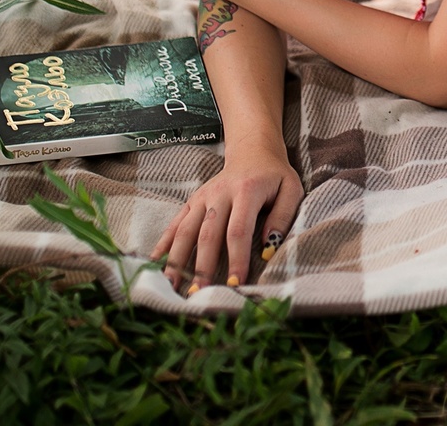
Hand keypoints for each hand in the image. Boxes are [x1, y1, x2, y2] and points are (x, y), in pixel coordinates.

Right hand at [150, 143, 302, 291]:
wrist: (253, 151)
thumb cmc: (274, 176)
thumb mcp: (291, 190)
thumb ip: (283, 216)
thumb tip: (268, 247)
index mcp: (246, 191)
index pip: (238, 230)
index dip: (236, 259)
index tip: (236, 284)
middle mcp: (219, 194)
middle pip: (208, 234)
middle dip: (203, 267)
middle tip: (200, 294)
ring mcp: (202, 197)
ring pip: (186, 231)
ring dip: (177, 259)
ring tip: (171, 286)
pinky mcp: (192, 201)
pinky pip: (175, 223)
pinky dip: (163, 243)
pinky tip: (154, 262)